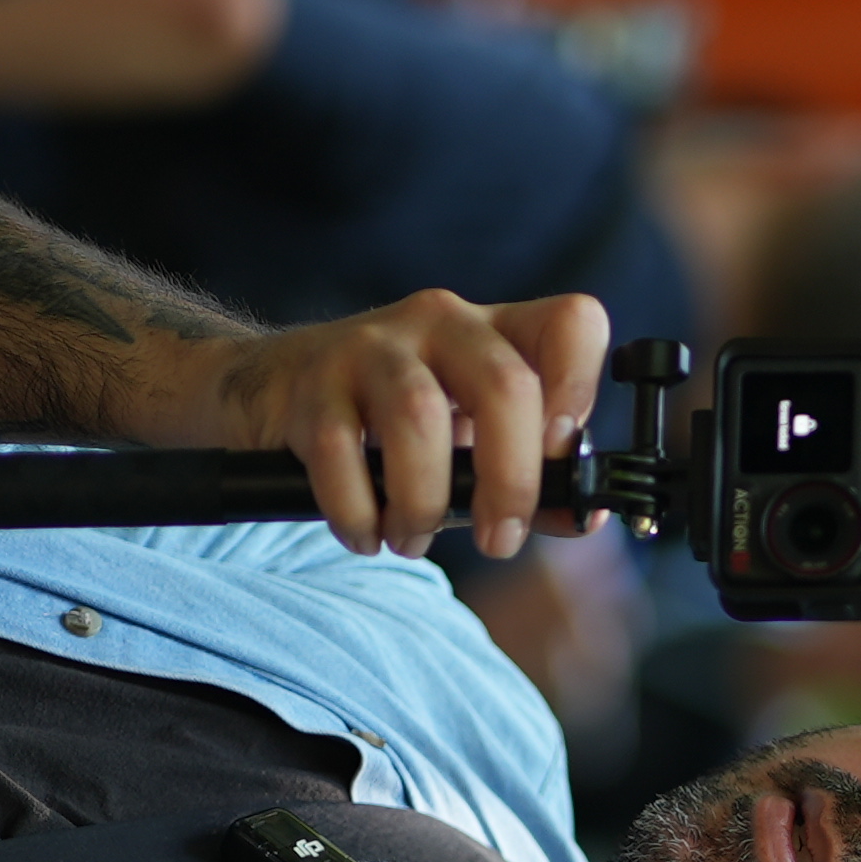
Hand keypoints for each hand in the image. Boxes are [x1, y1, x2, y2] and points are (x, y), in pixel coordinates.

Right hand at [141, 287, 614, 557]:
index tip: (561, 453)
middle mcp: (441, 324)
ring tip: (413, 537)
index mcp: (498, 332)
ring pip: (420, 418)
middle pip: (503, 384)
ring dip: (425, 501)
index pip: (571, 322)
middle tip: (498, 539)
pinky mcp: (311, 385)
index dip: (581, 385)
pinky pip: (342, 453)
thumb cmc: (394, 426)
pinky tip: (366, 533)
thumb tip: (585, 516)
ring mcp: (371, 348)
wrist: (274, 392)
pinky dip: (360, 512)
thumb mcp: (473, 444)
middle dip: (510, 481)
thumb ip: (534, 481)